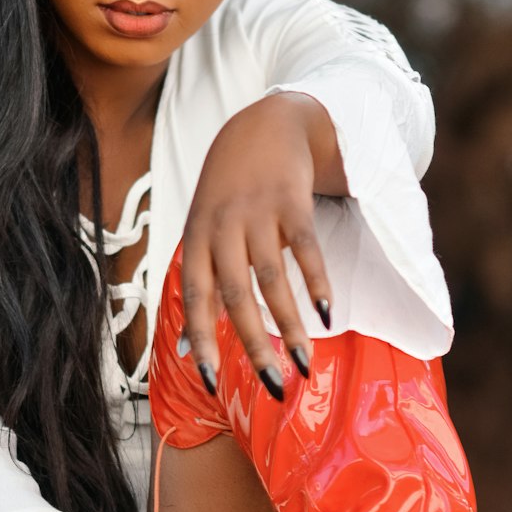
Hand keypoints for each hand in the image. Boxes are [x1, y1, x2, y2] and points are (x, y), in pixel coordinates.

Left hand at [181, 93, 343, 400]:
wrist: (263, 125)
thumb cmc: (229, 190)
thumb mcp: (203, 229)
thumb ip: (198, 284)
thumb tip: (185, 350)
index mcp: (197, 238)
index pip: (195, 298)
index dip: (201, 340)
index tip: (211, 383)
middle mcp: (222, 227)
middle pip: (235, 294)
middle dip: (254, 344)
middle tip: (273, 386)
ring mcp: (257, 212)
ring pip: (271, 277)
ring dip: (290, 324)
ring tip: (304, 362)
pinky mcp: (291, 199)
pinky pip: (305, 248)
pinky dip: (316, 282)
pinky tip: (326, 313)